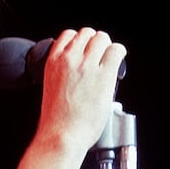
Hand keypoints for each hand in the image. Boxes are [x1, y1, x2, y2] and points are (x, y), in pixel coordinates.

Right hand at [14, 27, 127, 168]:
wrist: (62, 135)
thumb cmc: (56, 121)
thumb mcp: (51, 88)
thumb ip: (62, 73)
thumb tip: (77, 71)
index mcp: (53, 62)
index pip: (68, 35)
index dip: (80, 42)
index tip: (85, 50)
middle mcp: (69, 59)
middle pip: (88, 33)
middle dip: (95, 43)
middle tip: (100, 57)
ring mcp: (87, 66)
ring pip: (102, 38)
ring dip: (107, 47)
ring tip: (109, 60)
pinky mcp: (104, 75)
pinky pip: (116, 51)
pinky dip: (119, 53)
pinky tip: (118, 60)